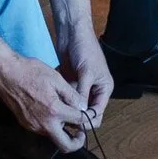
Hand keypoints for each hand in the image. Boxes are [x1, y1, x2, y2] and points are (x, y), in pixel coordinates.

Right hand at [0, 39, 89, 149]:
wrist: (6, 73)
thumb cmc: (31, 71)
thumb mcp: (56, 78)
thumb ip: (72, 96)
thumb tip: (83, 107)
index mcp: (54, 111)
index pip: (78, 121)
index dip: (87, 118)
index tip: (88, 114)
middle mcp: (44, 123)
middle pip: (66, 145)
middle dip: (77, 142)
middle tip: (81, 132)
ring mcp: (33, 126)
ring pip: (53, 137)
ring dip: (63, 131)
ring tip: (65, 115)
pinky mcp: (25, 124)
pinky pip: (43, 130)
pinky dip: (51, 125)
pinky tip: (51, 111)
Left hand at [50, 0, 111, 130]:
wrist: (73, 33)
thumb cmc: (85, 49)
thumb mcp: (86, 72)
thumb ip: (83, 93)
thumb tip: (79, 113)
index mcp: (104, 88)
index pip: (98, 113)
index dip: (87, 121)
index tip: (74, 125)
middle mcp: (94, 90)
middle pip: (87, 112)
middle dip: (77, 117)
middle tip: (63, 122)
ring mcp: (82, 87)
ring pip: (76, 106)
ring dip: (68, 109)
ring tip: (56, 114)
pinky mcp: (71, 83)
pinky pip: (67, 98)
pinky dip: (62, 101)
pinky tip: (53, 104)